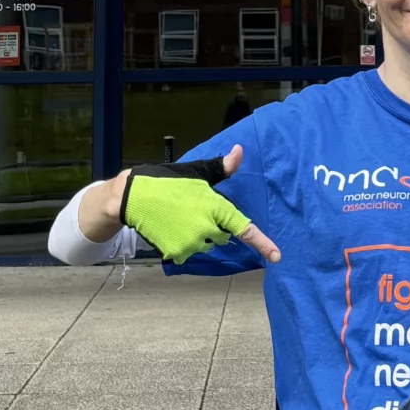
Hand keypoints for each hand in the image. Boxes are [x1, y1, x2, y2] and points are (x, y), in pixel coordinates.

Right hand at [119, 145, 280, 264]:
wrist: (132, 197)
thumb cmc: (166, 181)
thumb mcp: (196, 172)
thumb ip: (221, 168)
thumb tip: (239, 152)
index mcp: (216, 207)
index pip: (244, 228)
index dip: (262, 244)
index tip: (277, 257)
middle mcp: (207, 228)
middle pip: (221, 235)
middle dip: (212, 227)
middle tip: (192, 211)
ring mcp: (192, 243)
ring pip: (204, 245)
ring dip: (196, 236)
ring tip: (178, 218)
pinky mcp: (177, 254)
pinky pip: (187, 253)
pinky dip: (181, 245)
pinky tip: (169, 229)